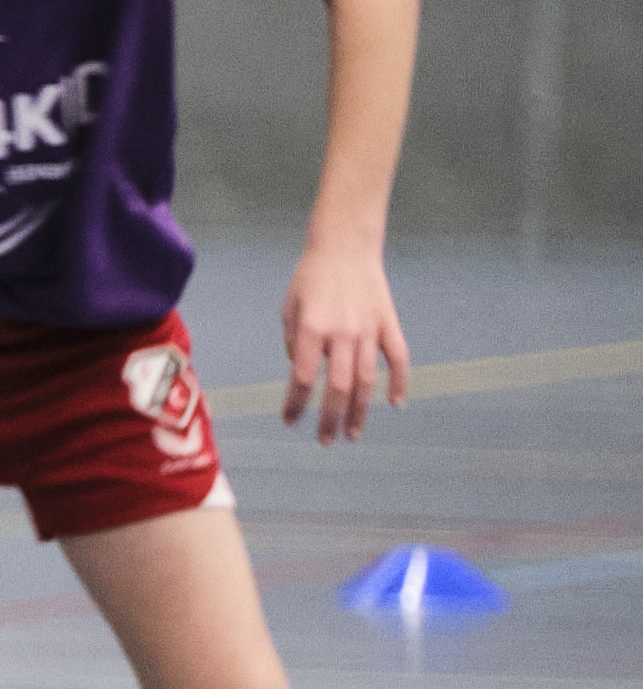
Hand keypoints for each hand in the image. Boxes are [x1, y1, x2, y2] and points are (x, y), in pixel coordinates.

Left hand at [283, 242, 407, 440]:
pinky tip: (395, 405)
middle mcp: (342, 332)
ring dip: (360, 410)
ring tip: (353, 434)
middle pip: (336, 387)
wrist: (345, 247)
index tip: (290, 422)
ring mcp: (369, 329)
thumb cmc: (310, 278)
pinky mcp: (389, 324)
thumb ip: (293, 343)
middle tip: (325, 441)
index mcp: (311, 328)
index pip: (301, 377)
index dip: (295, 403)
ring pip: (367, 380)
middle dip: (330, 419)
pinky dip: (399, 383)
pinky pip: (398, 359)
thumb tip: (301, 374)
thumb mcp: (288, 307)